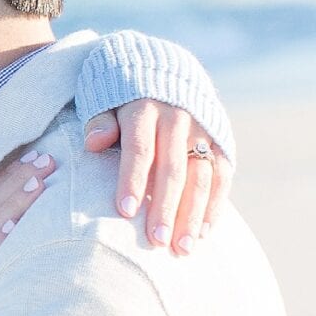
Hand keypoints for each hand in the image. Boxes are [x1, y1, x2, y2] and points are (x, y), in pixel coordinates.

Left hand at [82, 101, 231, 254]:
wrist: (163, 67)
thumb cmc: (122, 94)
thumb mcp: (104, 97)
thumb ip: (100, 121)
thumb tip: (94, 143)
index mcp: (144, 108)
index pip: (139, 148)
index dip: (132, 180)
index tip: (125, 212)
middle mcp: (178, 119)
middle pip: (173, 169)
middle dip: (165, 207)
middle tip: (156, 241)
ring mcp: (202, 130)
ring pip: (201, 176)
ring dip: (193, 214)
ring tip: (182, 247)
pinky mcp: (220, 139)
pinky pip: (222, 175)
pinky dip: (215, 204)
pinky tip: (204, 232)